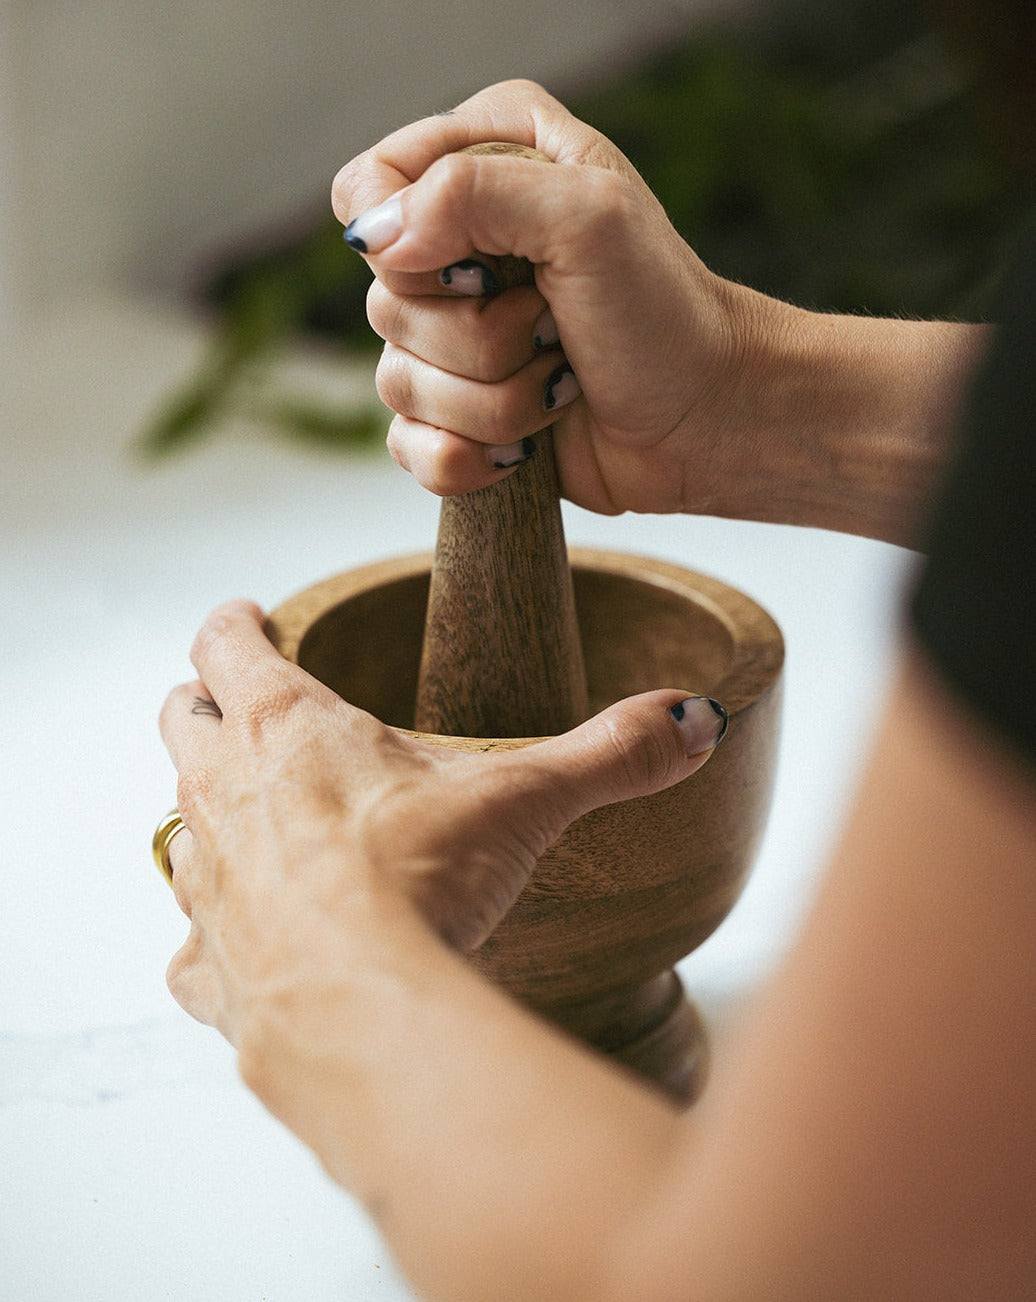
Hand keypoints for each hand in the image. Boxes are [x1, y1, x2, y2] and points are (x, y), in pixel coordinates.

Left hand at [159, 601, 725, 1044]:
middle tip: (242, 705)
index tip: (248, 615)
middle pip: (180, 718)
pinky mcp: (207, 973)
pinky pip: (191, 948)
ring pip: (176, 824)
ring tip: (258, 821)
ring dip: (208, 813)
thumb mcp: (526, 799)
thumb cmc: (423, 884)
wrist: (366, 1014)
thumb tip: (692, 718)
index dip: (233, 622)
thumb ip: (611, 751)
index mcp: (285, 727)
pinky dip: (217, 940)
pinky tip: (263, 949)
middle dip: (205, 702)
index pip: (225, 641)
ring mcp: (204, 888)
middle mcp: (223, 794)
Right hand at [331, 79, 783, 517]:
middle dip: (477, 338)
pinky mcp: (456, 415)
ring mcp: (454, 336)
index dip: (399, 241)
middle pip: (382, 300)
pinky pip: (409, 447)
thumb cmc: (665, 313)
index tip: (480, 273)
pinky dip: (469, 458)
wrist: (708, 420)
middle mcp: (458, 245)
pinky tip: (525, 448)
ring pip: (397, 383)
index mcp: (484, 163)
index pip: (366, 189)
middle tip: (553, 329)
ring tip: (559, 383)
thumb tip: (376, 240)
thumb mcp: (588, 216)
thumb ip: (471, 194)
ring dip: (492, 401)